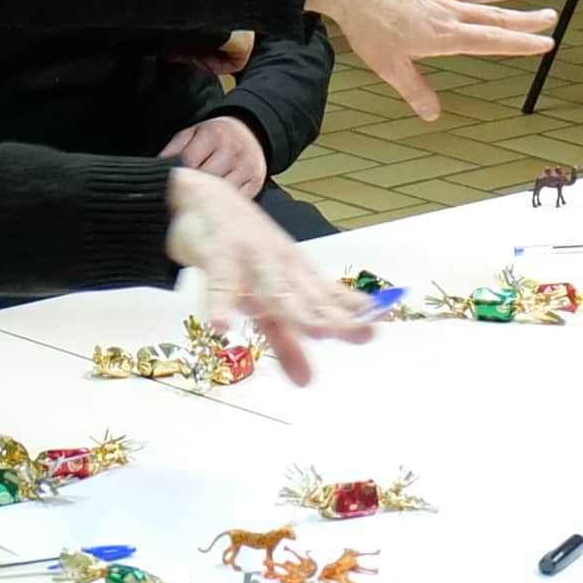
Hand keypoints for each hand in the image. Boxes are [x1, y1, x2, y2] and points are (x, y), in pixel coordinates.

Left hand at [161, 113, 272, 200]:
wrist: (252, 133)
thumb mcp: (192, 133)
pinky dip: (224, 205)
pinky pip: (236, 200)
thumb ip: (174, 149)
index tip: (172, 184)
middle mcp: (232, 151)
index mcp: (213, 135)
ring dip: (208, 200)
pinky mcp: (255, 183)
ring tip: (198, 201)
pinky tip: (216, 204)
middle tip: (183, 196)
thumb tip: (158, 168)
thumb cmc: (216, 137)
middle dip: (192, 189)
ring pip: (222, 192)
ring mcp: (246, 168)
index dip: (178, 175)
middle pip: (206, 179)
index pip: (189, 161)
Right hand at [166, 164, 379, 382]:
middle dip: (333, 316)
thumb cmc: (243, 255)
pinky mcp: (217, 254)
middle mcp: (280, 267)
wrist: (204, 199)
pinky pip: (220, 280)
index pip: (327, 297)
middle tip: (360, 333)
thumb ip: (285, 341)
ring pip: (273, 287)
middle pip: (307, 296)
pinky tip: (222, 325)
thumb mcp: (264, 300)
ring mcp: (251, 258)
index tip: (378, 328)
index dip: (353, 312)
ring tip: (317, 332)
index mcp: (295, 275)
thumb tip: (307, 383)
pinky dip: (220, 301)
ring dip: (294, 308)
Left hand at [301, 0, 552, 121]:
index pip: (491, 40)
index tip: (545, 43)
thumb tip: (432, 114)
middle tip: (551, 16)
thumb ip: (414, 90)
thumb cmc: (367, 26)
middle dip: (525, 18)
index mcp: (444, 34)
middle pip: (494, 15)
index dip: (520, 43)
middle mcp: (448, 10)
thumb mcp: (389, 66)